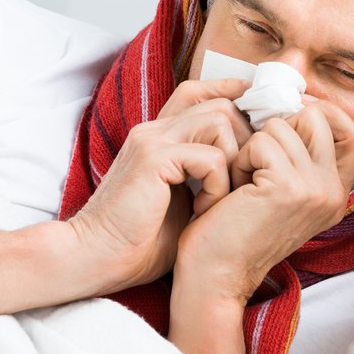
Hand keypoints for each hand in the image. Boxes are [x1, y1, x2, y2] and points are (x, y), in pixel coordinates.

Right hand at [67, 79, 252, 293]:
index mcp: (159, 139)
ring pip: (220, 121)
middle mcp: (154, 131)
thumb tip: (243, 174)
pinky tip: (205, 210)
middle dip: (246, 139)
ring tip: (222, 200)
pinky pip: (212, 156)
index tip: (257, 115)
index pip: (198, 94)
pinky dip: (218, 185)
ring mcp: (152, 140)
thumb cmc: (138, 242)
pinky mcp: (153, 159)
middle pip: (220, 105)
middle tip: (246, 178)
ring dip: (234, 163)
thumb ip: (204, 179)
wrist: (96, 259)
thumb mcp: (182, 202)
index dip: (229, 96)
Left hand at [172, 103, 353, 303]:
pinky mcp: (291, 187)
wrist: (216, 276)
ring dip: (252, 145)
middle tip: (255, 158)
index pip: (351, 132)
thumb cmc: (233, 232)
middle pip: (317, 116)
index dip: (321, 112)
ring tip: (243, 181)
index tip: (284, 114)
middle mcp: (334, 192)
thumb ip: (297, 157)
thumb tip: (293, 102)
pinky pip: (261, 141)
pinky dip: (240, 158)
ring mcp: (316, 189)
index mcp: (335, 194)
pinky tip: (235, 189)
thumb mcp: (278, 192)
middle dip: (277, 125)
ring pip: (282, 124)